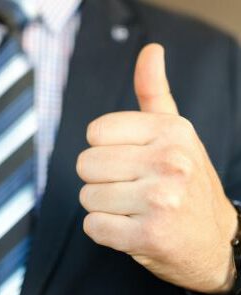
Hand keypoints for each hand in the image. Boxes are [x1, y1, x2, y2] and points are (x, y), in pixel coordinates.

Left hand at [76, 44, 237, 293]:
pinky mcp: (148, 237)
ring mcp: (161, 201)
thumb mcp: (175, 132)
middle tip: (132, 189)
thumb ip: (154, 92)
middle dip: (101, 180)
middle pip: (86, 164)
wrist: (214, 240)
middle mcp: (169, 162)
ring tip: (134, 209)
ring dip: (103, 206)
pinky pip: (93, 227)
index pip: (95, 132)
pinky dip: (104, 231)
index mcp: (171, 131)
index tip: (130, 161)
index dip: (105, 149)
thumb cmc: (186, 180)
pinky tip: (131, 229)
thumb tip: (150, 50)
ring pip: (87, 197)